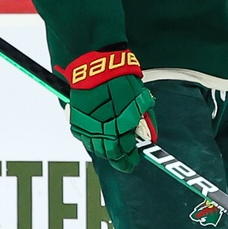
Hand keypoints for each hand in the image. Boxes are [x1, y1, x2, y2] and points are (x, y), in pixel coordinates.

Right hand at [64, 50, 156, 172]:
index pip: (126, 153)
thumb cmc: (121, 81)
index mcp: (121, 128)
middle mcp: (102, 131)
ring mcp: (87, 127)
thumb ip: (146, 120)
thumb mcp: (142, 100)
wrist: (97, 67)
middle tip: (124, 160)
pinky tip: (98, 137)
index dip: (130, 159)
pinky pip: (83, 137)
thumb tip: (151, 135)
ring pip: (95, 148)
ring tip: (112, 149)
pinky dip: (91, 140)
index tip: (134, 161)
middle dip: (118, 159)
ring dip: (105, 150)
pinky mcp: (76, 120)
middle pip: (109, 154)